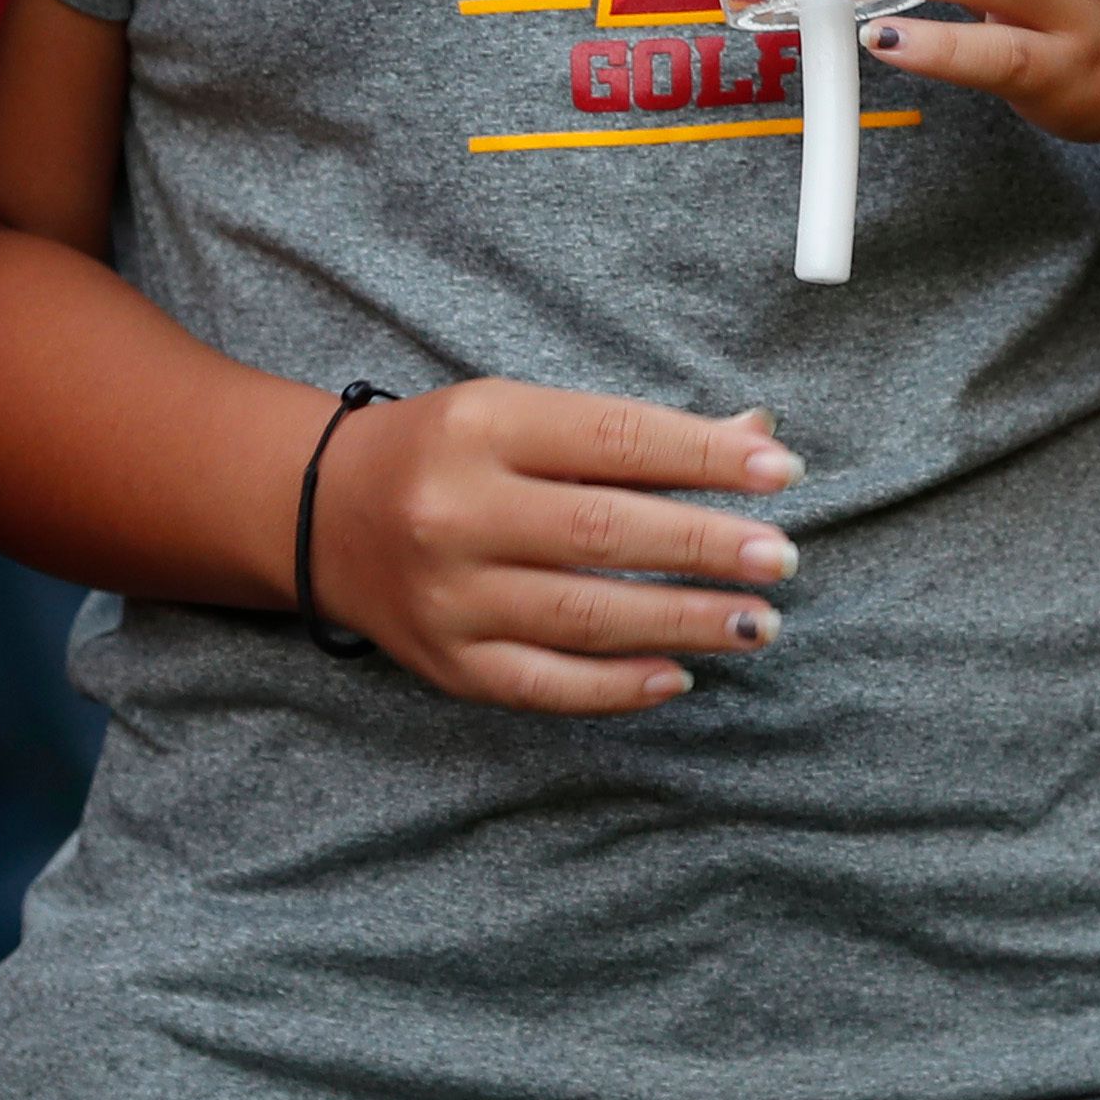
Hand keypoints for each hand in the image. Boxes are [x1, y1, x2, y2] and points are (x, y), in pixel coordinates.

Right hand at [307, 380, 800, 714]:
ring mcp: (448, 596)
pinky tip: (680, 676)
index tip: (781, 470)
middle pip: (603, 532)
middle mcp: (457, 511)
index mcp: (482, 425)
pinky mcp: (446, 664)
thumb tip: (756, 434)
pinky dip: (618, 687)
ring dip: (684, 622)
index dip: (704, 457)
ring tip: (757, 621)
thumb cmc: (449, 453)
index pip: (615, 438)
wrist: (318, 512)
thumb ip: (632, 433)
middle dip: (706, 547)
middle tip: (781, 558)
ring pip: (584, 617)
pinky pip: (545, 686)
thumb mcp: (523, 413)